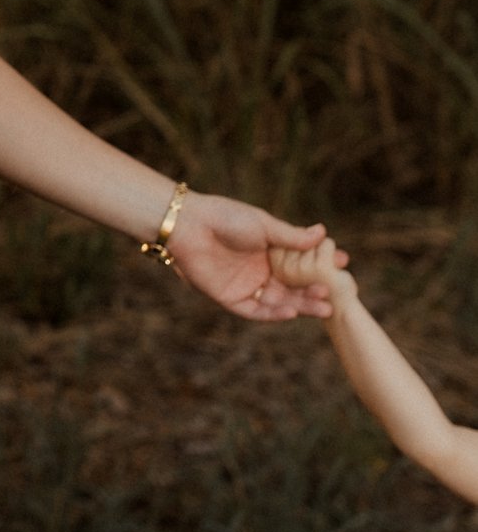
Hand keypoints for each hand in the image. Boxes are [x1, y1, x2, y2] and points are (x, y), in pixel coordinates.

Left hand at [168, 193, 345, 320]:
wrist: (189, 225)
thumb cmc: (226, 218)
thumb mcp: (263, 225)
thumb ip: (291, 236)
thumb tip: (323, 233)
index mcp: (269, 251)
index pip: (301, 264)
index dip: (320, 267)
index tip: (343, 265)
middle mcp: (260, 271)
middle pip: (293, 287)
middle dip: (315, 293)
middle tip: (336, 295)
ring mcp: (247, 286)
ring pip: (278, 301)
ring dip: (300, 306)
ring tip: (324, 307)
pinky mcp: (231, 299)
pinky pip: (256, 311)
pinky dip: (274, 313)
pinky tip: (292, 312)